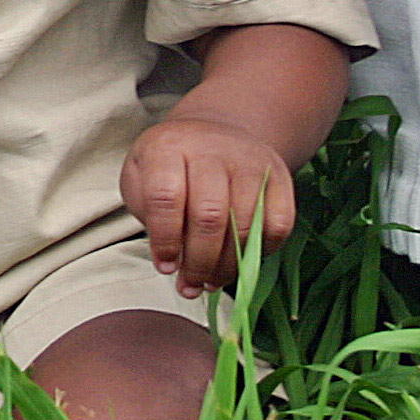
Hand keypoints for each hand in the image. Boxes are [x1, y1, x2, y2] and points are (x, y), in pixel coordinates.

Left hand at [120, 116, 296, 297]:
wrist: (212, 135)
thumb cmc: (170, 168)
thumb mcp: (141, 181)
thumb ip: (150, 217)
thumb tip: (174, 263)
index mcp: (167, 146)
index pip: (165, 198)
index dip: (165, 240)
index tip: (165, 266)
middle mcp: (211, 148)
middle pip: (209, 216)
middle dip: (199, 262)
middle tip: (191, 284)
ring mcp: (249, 160)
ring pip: (245, 224)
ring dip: (228, 266)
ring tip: (211, 281)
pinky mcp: (279, 176)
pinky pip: (278, 225)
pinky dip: (261, 253)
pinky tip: (240, 261)